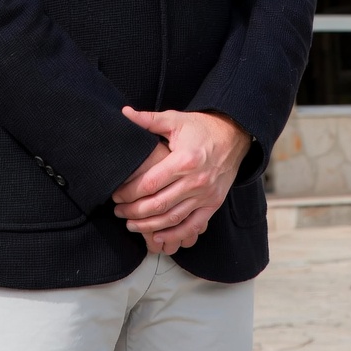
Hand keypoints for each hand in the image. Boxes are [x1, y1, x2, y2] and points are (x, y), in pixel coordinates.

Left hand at [112, 107, 251, 254]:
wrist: (234, 135)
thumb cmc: (202, 127)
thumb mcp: (175, 120)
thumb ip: (149, 120)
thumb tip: (125, 113)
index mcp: (184, 159)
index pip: (150, 183)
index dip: (129, 192)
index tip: (116, 195)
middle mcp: (196, 180)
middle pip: (158, 204)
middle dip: (134, 212)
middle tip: (118, 212)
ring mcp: (206, 195)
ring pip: (173, 218)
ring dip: (149, 226)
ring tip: (131, 225)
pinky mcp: (214, 203)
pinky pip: (192, 226)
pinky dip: (175, 235)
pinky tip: (158, 237)